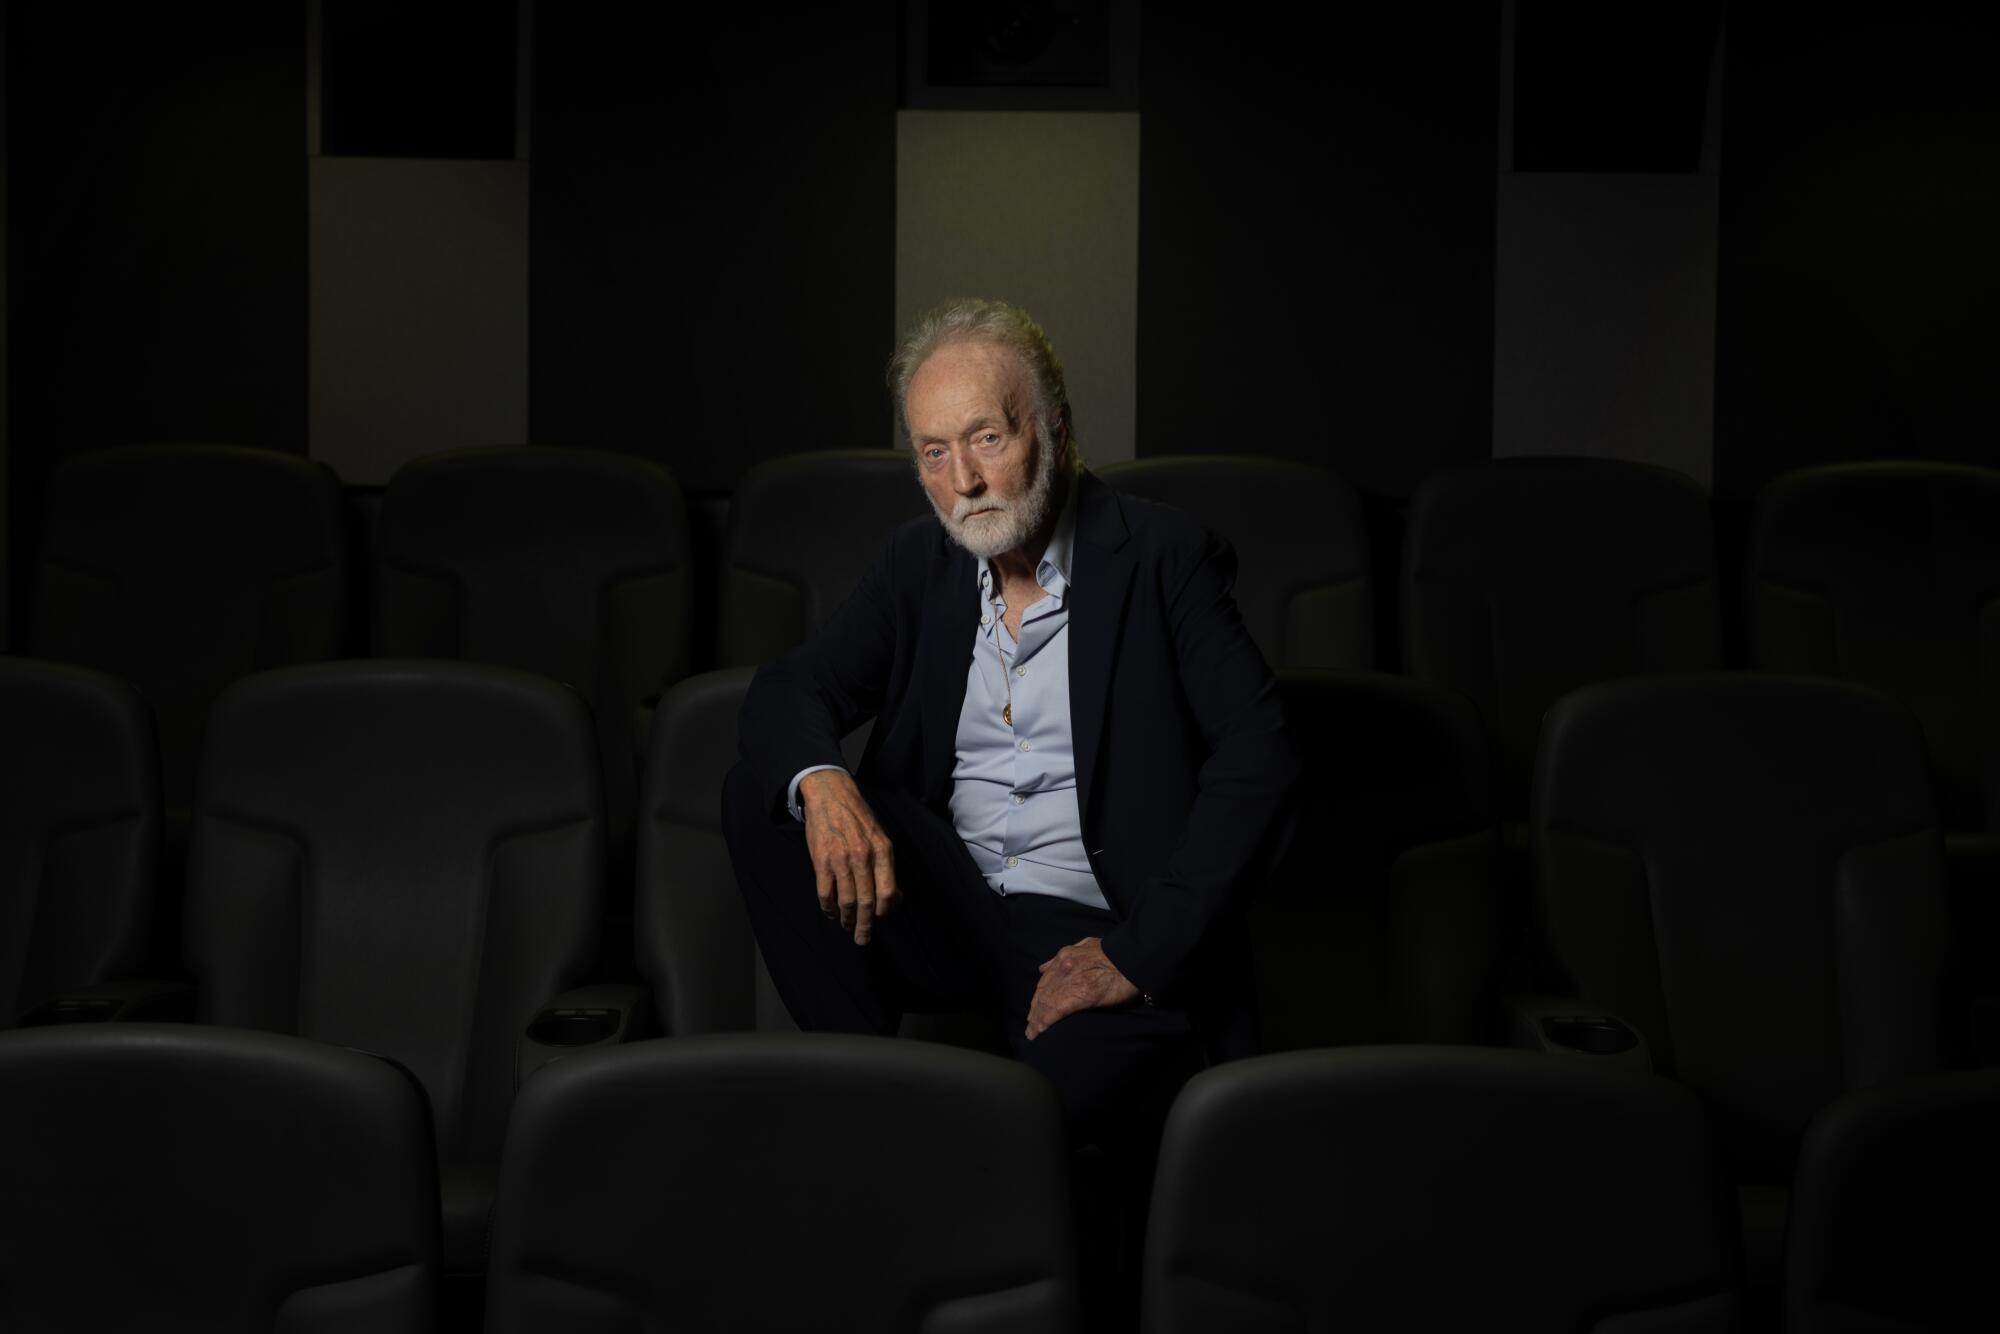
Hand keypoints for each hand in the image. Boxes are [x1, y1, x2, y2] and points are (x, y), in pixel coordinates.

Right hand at [799, 770, 896, 944]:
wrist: (831, 795)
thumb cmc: (859, 818)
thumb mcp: (881, 837)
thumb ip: (887, 867)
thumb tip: (898, 897)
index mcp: (882, 851)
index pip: (888, 891)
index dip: (885, 911)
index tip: (880, 920)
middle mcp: (863, 857)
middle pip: (867, 902)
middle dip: (865, 925)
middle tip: (863, 939)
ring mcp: (841, 860)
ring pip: (847, 901)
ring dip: (847, 919)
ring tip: (847, 927)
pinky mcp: (821, 861)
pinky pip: (825, 893)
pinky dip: (828, 908)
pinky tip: (831, 913)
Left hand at [1025, 937, 1139, 1039]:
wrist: (1134, 957)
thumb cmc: (1117, 952)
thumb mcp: (1088, 944)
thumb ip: (1068, 954)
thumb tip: (1046, 966)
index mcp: (1066, 956)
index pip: (1046, 979)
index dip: (1038, 995)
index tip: (1034, 1007)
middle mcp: (1063, 967)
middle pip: (1042, 992)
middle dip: (1034, 1010)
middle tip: (1030, 1024)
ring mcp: (1070, 981)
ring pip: (1045, 1003)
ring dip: (1036, 1019)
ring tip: (1032, 1033)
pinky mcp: (1080, 995)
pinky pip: (1055, 1011)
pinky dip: (1045, 1022)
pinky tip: (1039, 1031)